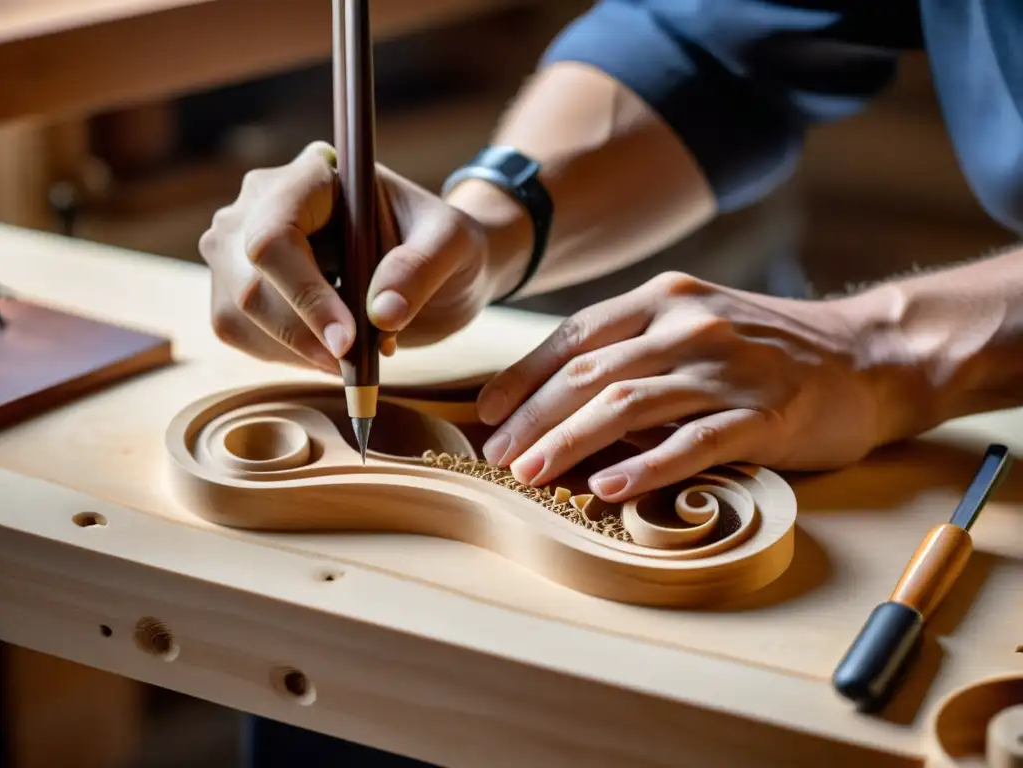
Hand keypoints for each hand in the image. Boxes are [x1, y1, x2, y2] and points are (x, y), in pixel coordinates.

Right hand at [199, 141, 496, 371]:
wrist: (435, 265)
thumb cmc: (443, 243)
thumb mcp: (454, 244)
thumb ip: (422, 268)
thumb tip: (382, 313)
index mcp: (312, 176)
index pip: (275, 234)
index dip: (305, 294)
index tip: (348, 341)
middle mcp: (262, 202)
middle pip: (249, 281)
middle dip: (303, 334)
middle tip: (354, 363)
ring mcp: (239, 243)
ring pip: (238, 314)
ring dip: (296, 350)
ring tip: (353, 355)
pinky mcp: (235, 283)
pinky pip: (238, 332)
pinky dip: (285, 356)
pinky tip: (329, 351)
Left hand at [476, 271, 913, 500]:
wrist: (866, 357)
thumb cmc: (765, 348)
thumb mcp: (696, 325)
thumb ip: (636, 348)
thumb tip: (558, 397)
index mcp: (664, 299)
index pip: (575, 336)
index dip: (524, 376)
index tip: (487, 414)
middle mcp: (689, 324)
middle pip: (591, 371)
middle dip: (533, 417)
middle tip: (497, 456)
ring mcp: (726, 368)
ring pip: (629, 403)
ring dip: (570, 441)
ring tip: (531, 475)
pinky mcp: (763, 413)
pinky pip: (693, 440)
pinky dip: (646, 465)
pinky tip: (609, 487)